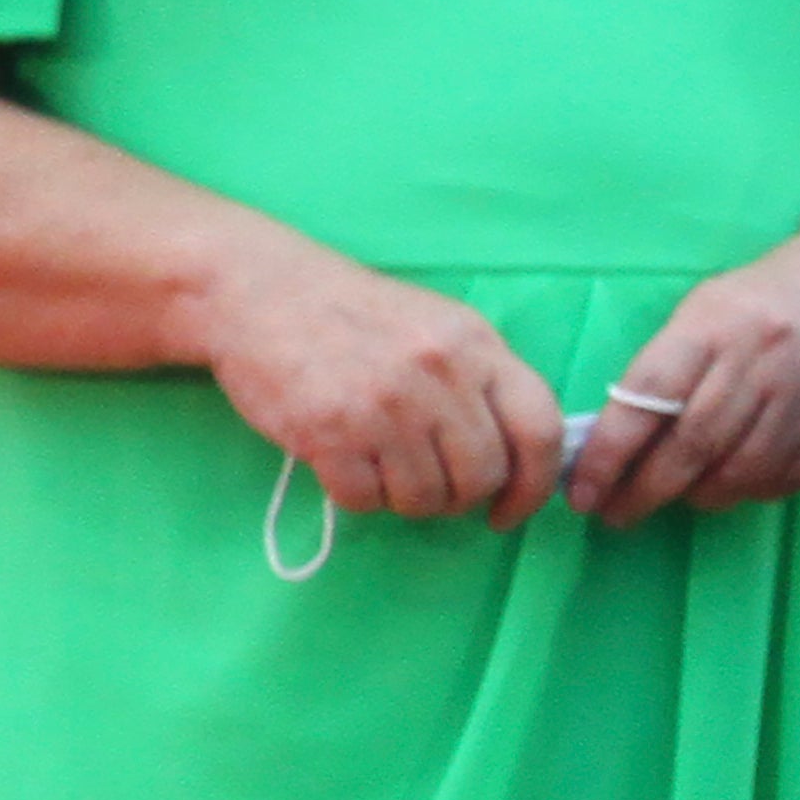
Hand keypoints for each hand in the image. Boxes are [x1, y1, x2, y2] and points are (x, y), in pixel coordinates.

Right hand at [201, 236, 565, 526]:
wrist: (259, 291)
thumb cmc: (355, 313)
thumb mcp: (439, 325)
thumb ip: (482, 381)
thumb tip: (515, 459)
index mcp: (477, 345)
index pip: (540, 431)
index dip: (535, 485)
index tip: (511, 509)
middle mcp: (438, 375)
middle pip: (482, 476)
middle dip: (462, 499)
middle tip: (435, 488)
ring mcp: (384, 405)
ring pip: (425, 498)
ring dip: (409, 500)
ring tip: (386, 469)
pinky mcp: (329, 432)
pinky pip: (364, 499)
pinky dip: (359, 496)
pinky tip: (348, 466)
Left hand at [572, 237, 799, 523]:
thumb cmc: (769, 301)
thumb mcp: (710, 309)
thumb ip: (668, 368)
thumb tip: (615, 446)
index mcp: (718, 321)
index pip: (648, 397)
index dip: (609, 452)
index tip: (582, 491)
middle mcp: (767, 356)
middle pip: (694, 444)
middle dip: (646, 490)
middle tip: (617, 513)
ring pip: (743, 471)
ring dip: (702, 495)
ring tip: (683, 495)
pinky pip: (790, 478)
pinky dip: (755, 489)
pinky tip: (739, 481)